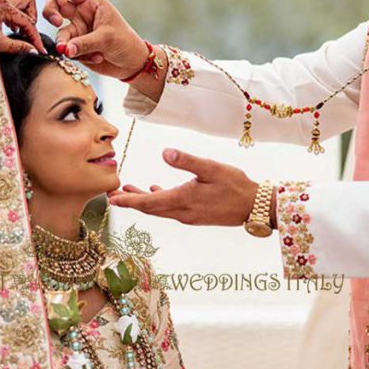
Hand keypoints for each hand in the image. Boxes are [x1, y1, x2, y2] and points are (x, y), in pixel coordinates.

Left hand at [0, 0, 46, 54]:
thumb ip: (18, 47)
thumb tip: (34, 51)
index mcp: (3, 6)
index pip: (28, 21)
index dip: (35, 37)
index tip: (40, 50)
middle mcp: (1, 1)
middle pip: (29, 3)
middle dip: (32, 19)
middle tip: (28, 34)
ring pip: (21, 5)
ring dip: (24, 19)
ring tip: (19, 34)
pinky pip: (12, 10)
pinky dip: (16, 19)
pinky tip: (11, 31)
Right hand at [42, 0, 148, 78]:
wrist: (132, 64)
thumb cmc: (125, 43)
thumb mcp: (107, 39)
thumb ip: (84, 43)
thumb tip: (63, 49)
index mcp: (91, 3)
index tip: (61, 2)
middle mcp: (81, 15)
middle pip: (55, 6)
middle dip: (51, 13)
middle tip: (57, 23)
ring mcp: (77, 32)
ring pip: (60, 34)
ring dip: (66, 44)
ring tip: (77, 53)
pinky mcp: (75, 48)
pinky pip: (68, 50)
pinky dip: (78, 56)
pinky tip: (97, 58)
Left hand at [108, 149, 259, 226]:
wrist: (256, 207)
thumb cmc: (236, 186)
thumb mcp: (212, 168)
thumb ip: (187, 161)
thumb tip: (165, 152)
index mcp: (183, 200)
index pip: (149, 204)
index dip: (129, 201)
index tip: (112, 198)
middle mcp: (183, 212)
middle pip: (150, 209)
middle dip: (130, 202)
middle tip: (112, 195)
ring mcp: (189, 216)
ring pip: (159, 210)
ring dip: (143, 202)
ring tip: (128, 192)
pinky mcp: (195, 215)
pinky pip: (170, 210)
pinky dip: (158, 202)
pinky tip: (155, 191)